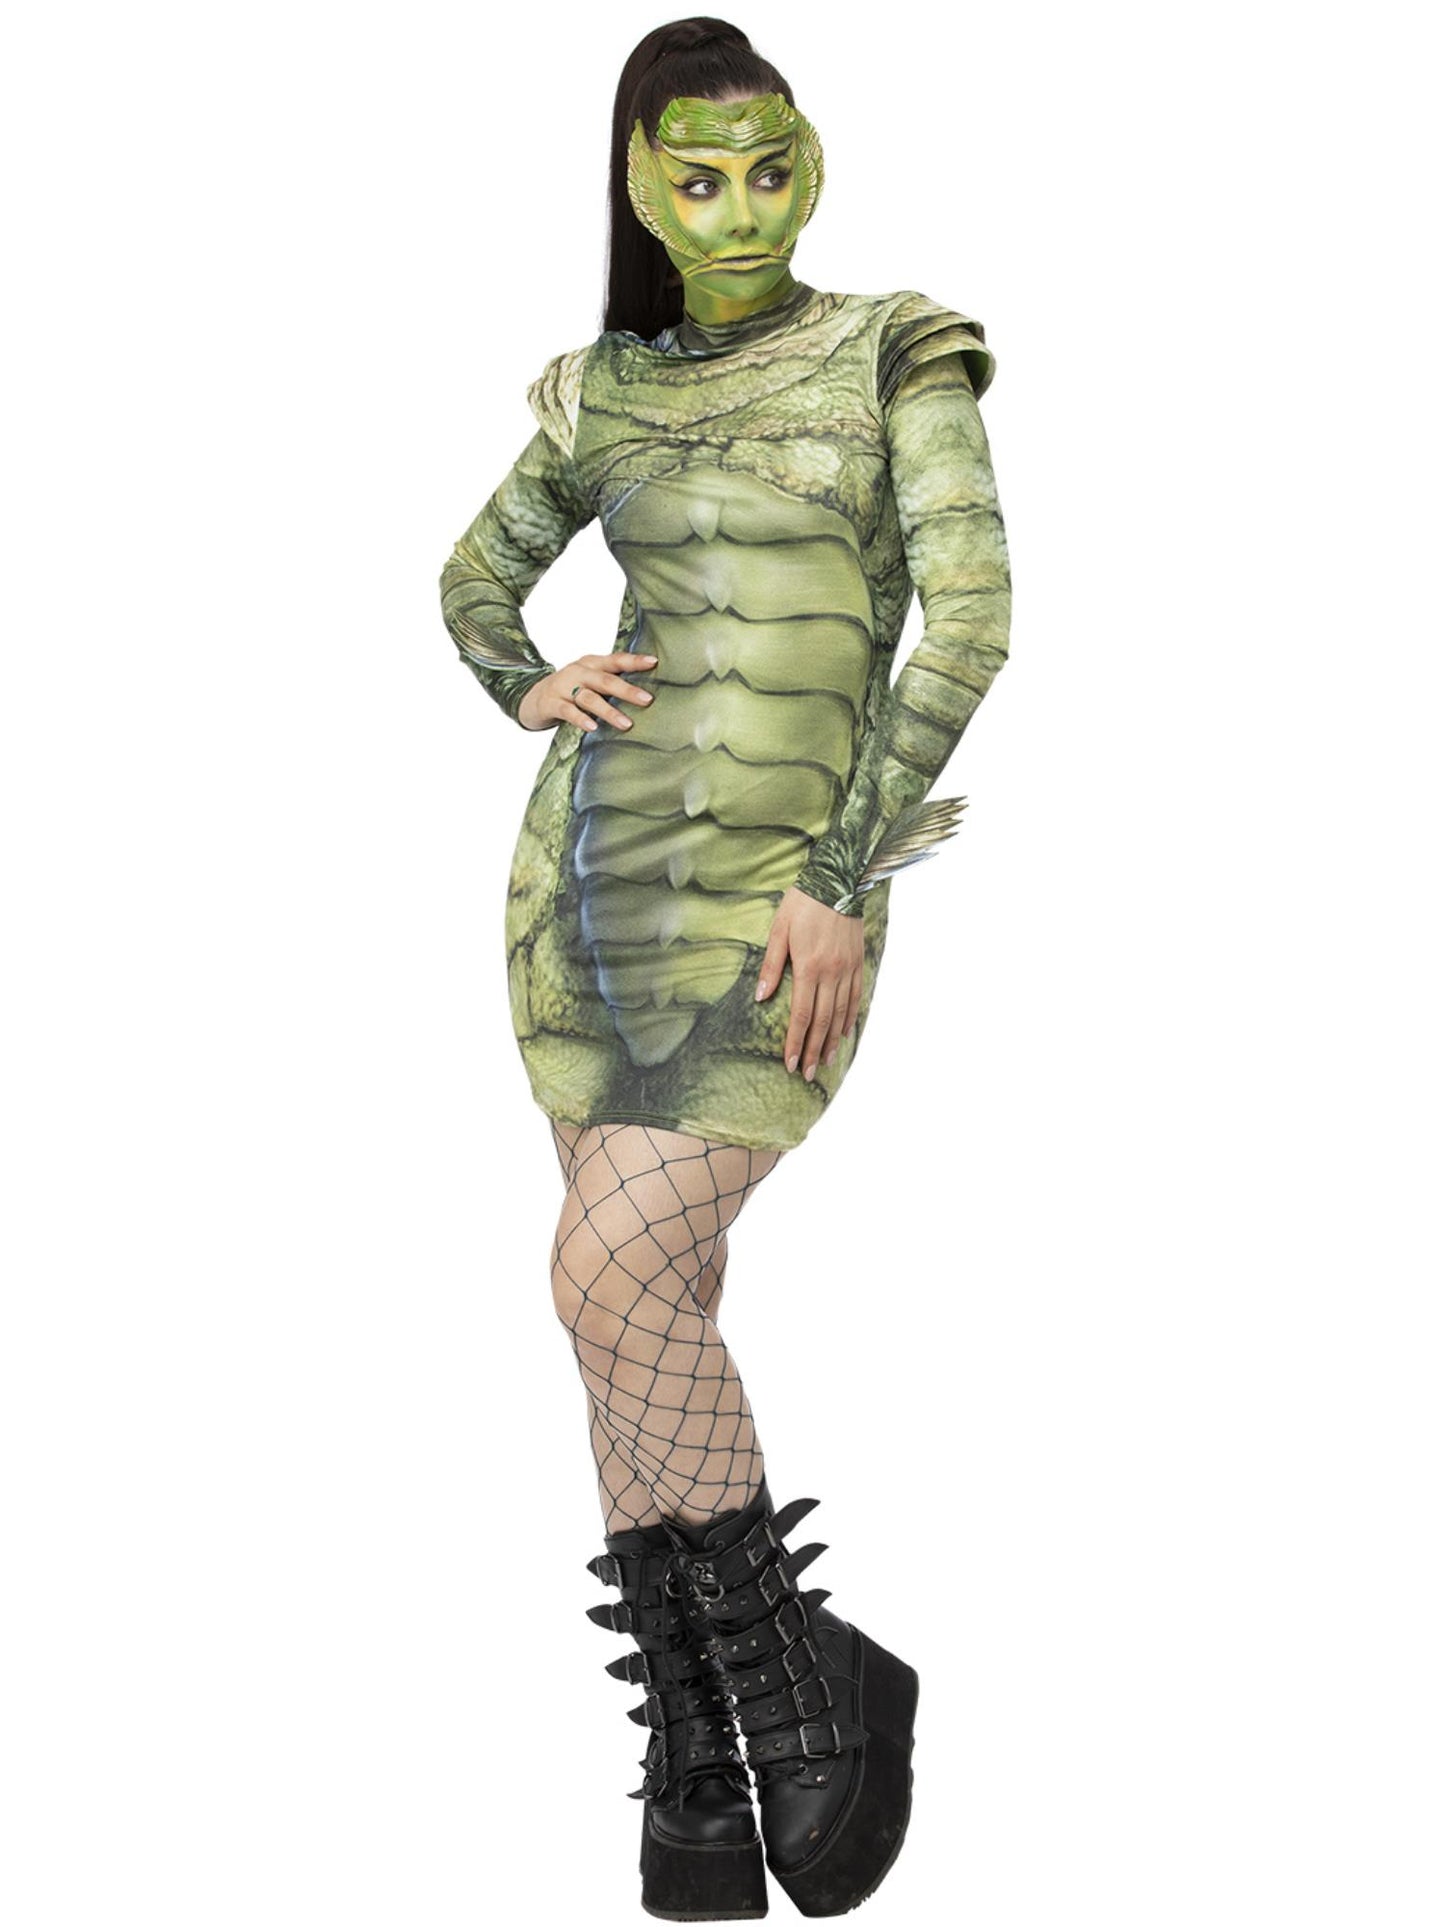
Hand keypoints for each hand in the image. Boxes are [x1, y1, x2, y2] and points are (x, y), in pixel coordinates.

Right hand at [518, 652, 657, 731]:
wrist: (532, 697)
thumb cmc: (570, 690)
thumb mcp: (589, 680)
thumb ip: (610, 683)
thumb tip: (647, 695)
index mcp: (591, 664)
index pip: (615, 660)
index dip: (634, 661)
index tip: (654, 662)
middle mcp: (578, 672)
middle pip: (605, 680)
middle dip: (627, 690)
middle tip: (647, 700)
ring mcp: (563, 687)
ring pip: (589, 698)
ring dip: (609, 711)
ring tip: (626, 724)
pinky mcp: (551, 703)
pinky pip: (568, 712)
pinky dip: (581, 719)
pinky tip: (593, 728)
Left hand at [755, 886, 864, 1080]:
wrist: (839, 880)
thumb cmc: (802, 903)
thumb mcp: (778, 930)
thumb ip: (771, 966)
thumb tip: (761, 998)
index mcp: (809, 967)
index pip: (801, 1015)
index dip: (796, 1042)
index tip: (791, 1064)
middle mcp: (831, 973)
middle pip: (822, 1021)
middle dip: (814, 1050)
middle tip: (808, 1074)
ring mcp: (847, 969)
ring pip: (840, 1013)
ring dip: (832, 1040)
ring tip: (826, 1061)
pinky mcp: (857, 962)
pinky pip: (855, 996)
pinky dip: (850, 1017)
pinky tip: (844, 1031)